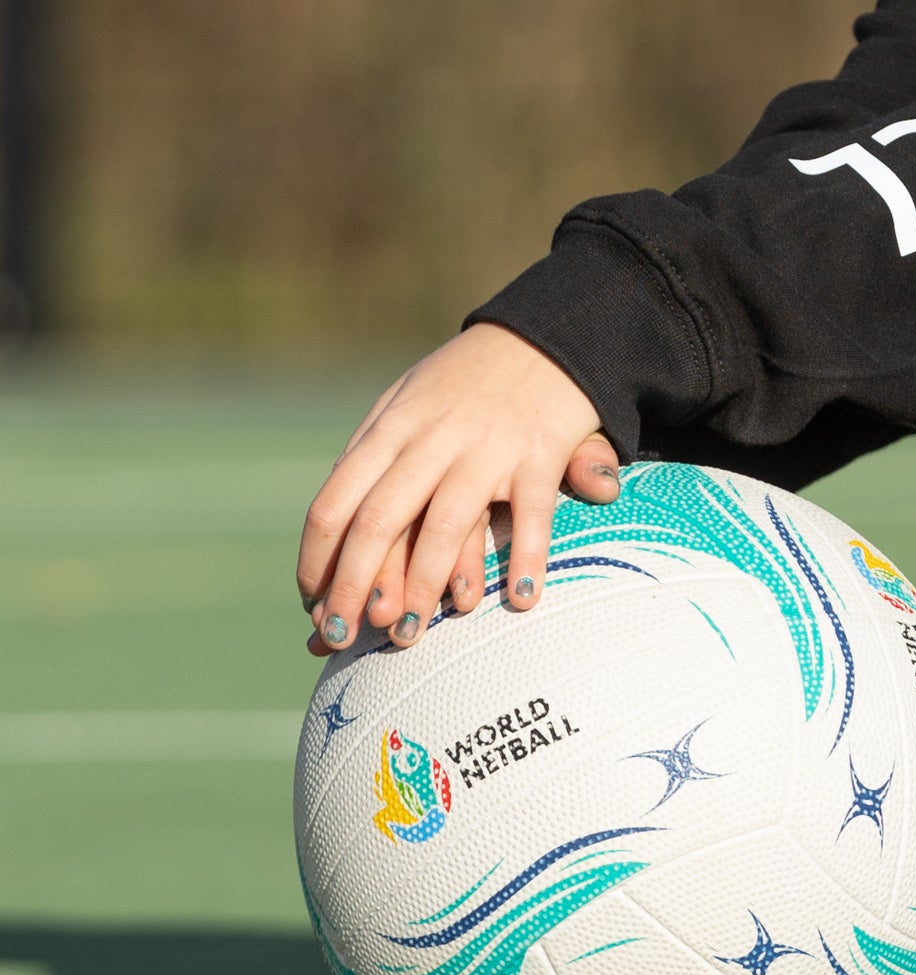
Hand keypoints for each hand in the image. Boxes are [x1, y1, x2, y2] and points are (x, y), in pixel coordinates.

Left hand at [297, 324, 619, 655]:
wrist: (545, 335)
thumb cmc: (463, 383)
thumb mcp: (403, 406)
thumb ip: (370, 465)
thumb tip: (331, 535)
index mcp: (389, 428)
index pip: (335, 501)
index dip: (318, 560)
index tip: (311, 604)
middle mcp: (430, 439)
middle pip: (378, 521)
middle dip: (352, 587)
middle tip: (338, 639)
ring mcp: (485, 447)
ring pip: (445, 527)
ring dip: (422, 587)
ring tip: (406, 635)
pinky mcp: (538, 453)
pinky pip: (530, 514)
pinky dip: (525, 558)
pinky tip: (521, 599)